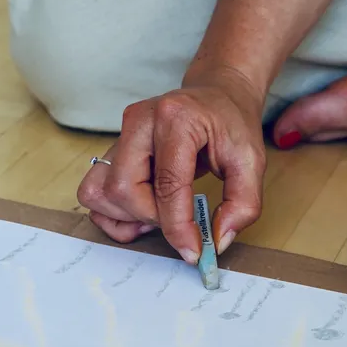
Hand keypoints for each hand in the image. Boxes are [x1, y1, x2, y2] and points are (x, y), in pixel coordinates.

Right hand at [76, 68, 266, 263]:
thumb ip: (243, 204)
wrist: (216, 95)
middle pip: (123, 190)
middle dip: (152, 218)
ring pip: (100, 193)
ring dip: (128, 215)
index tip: (193, 251)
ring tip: (160, 211)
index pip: (167, 184)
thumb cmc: (231, 124)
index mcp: (176, 119)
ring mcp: (120, 133)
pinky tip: (143, 208)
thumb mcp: (252, 161)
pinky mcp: (111, 147)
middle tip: (181, 221)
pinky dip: (114, 212)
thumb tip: (216, 241)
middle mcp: (139, 121)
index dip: (178, 226)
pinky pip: (94, 192)